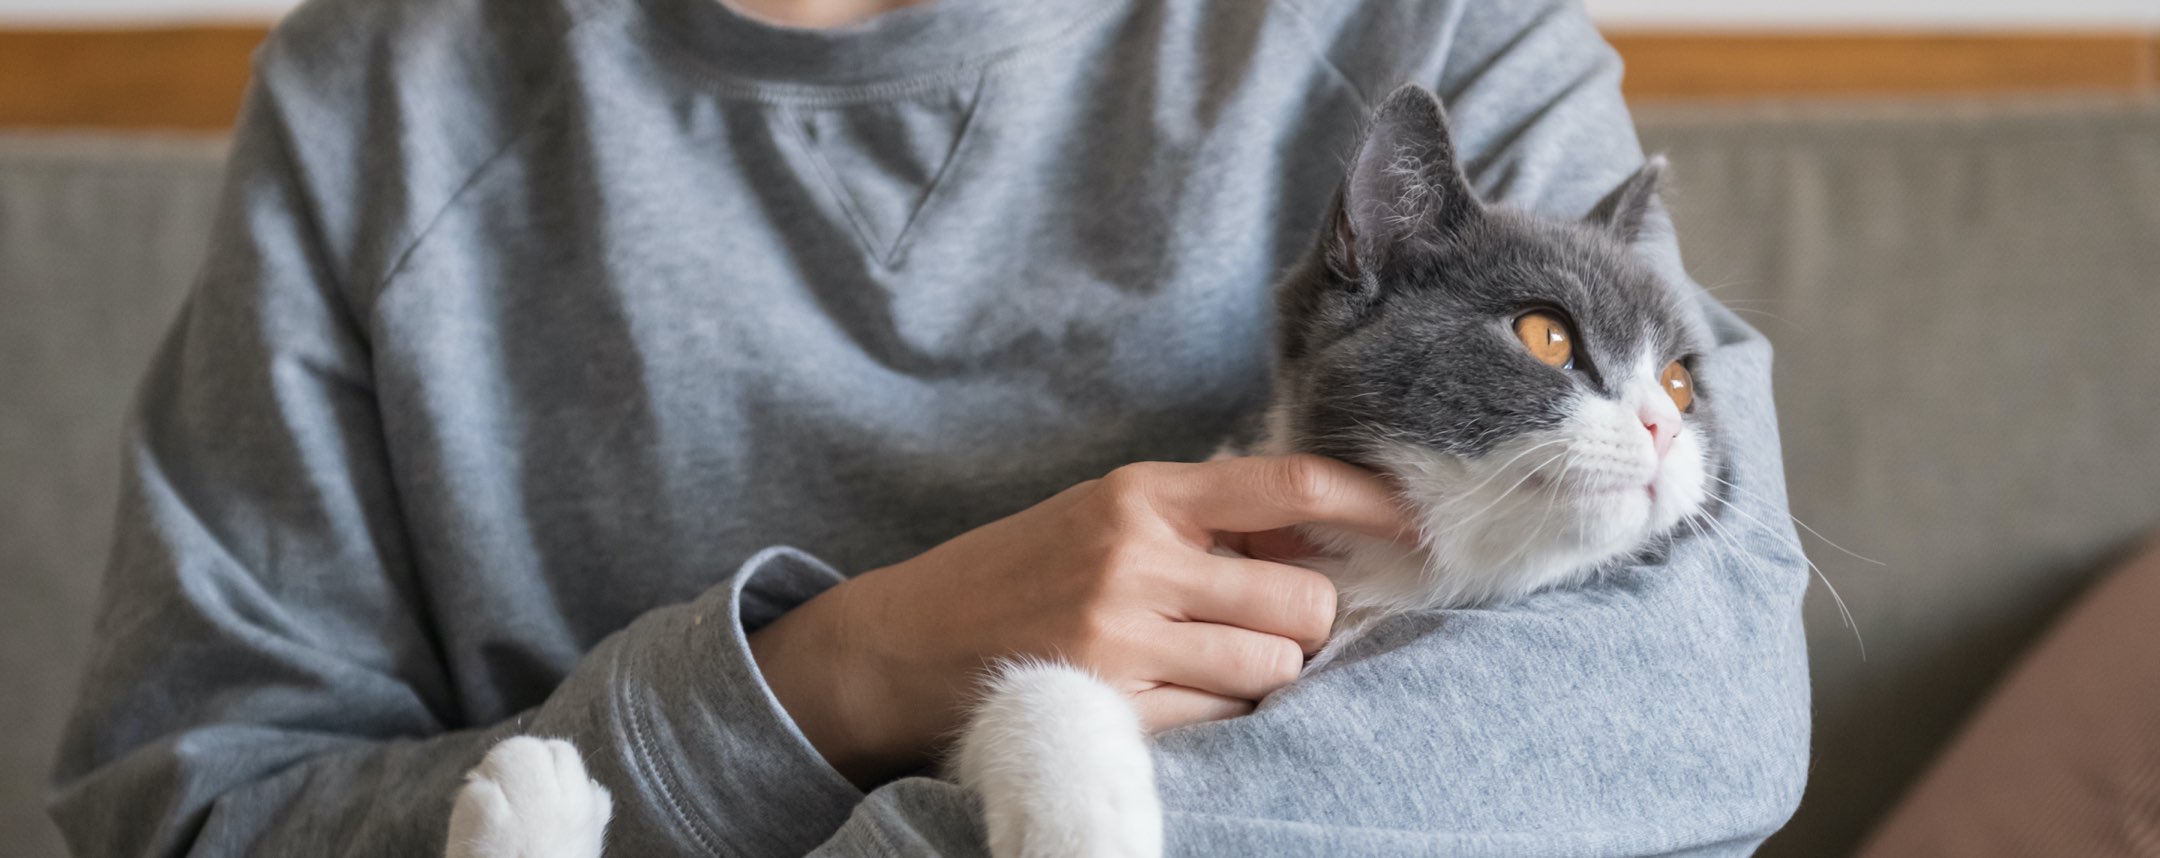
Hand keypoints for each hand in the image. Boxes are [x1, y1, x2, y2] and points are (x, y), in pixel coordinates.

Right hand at [748, 455, 1413, 785]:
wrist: (898, 646)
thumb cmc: (1015, 576)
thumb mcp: (1104, 519)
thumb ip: (1205, 522)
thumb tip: (1327, 533)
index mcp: (1142, 494)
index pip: (1289, 483)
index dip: (1372, 503)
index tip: (1424, 526)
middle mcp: (1137, 557)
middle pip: (1304, 599)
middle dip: (1302, 624)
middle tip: (1265, 627)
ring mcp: (1122, 636)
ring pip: (1273, 670)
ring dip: (1262, 678)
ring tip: (1206, 665)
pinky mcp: (1109, 706)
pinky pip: (1220, 721)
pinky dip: (1215, 717)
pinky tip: (1165, 698)